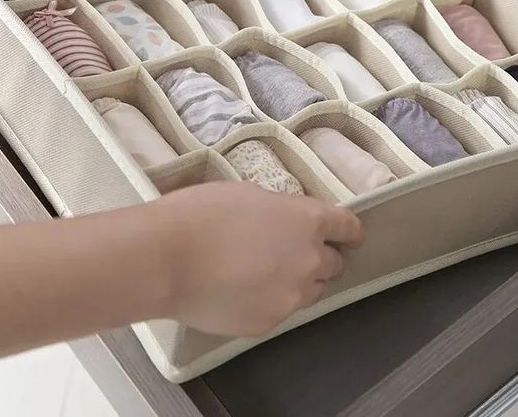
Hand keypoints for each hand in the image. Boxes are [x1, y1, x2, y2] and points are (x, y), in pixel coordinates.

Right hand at [152, 182, 363, 336]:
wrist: (167, 258)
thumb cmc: (204, 213)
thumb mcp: (250, 195)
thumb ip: (279, 211)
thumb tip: (282, 223)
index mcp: (308, 220)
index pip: (348, 227)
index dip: (350, 231)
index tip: (349, 235)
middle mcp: (309, 260)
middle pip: (334, 264)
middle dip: (321, 258)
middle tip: (293, 253)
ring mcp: (291, 296)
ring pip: (311, 291)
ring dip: (299, 282)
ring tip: (266, 274)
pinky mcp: (269, 322)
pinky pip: (281, 310)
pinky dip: (270, 301)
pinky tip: (242, 291)